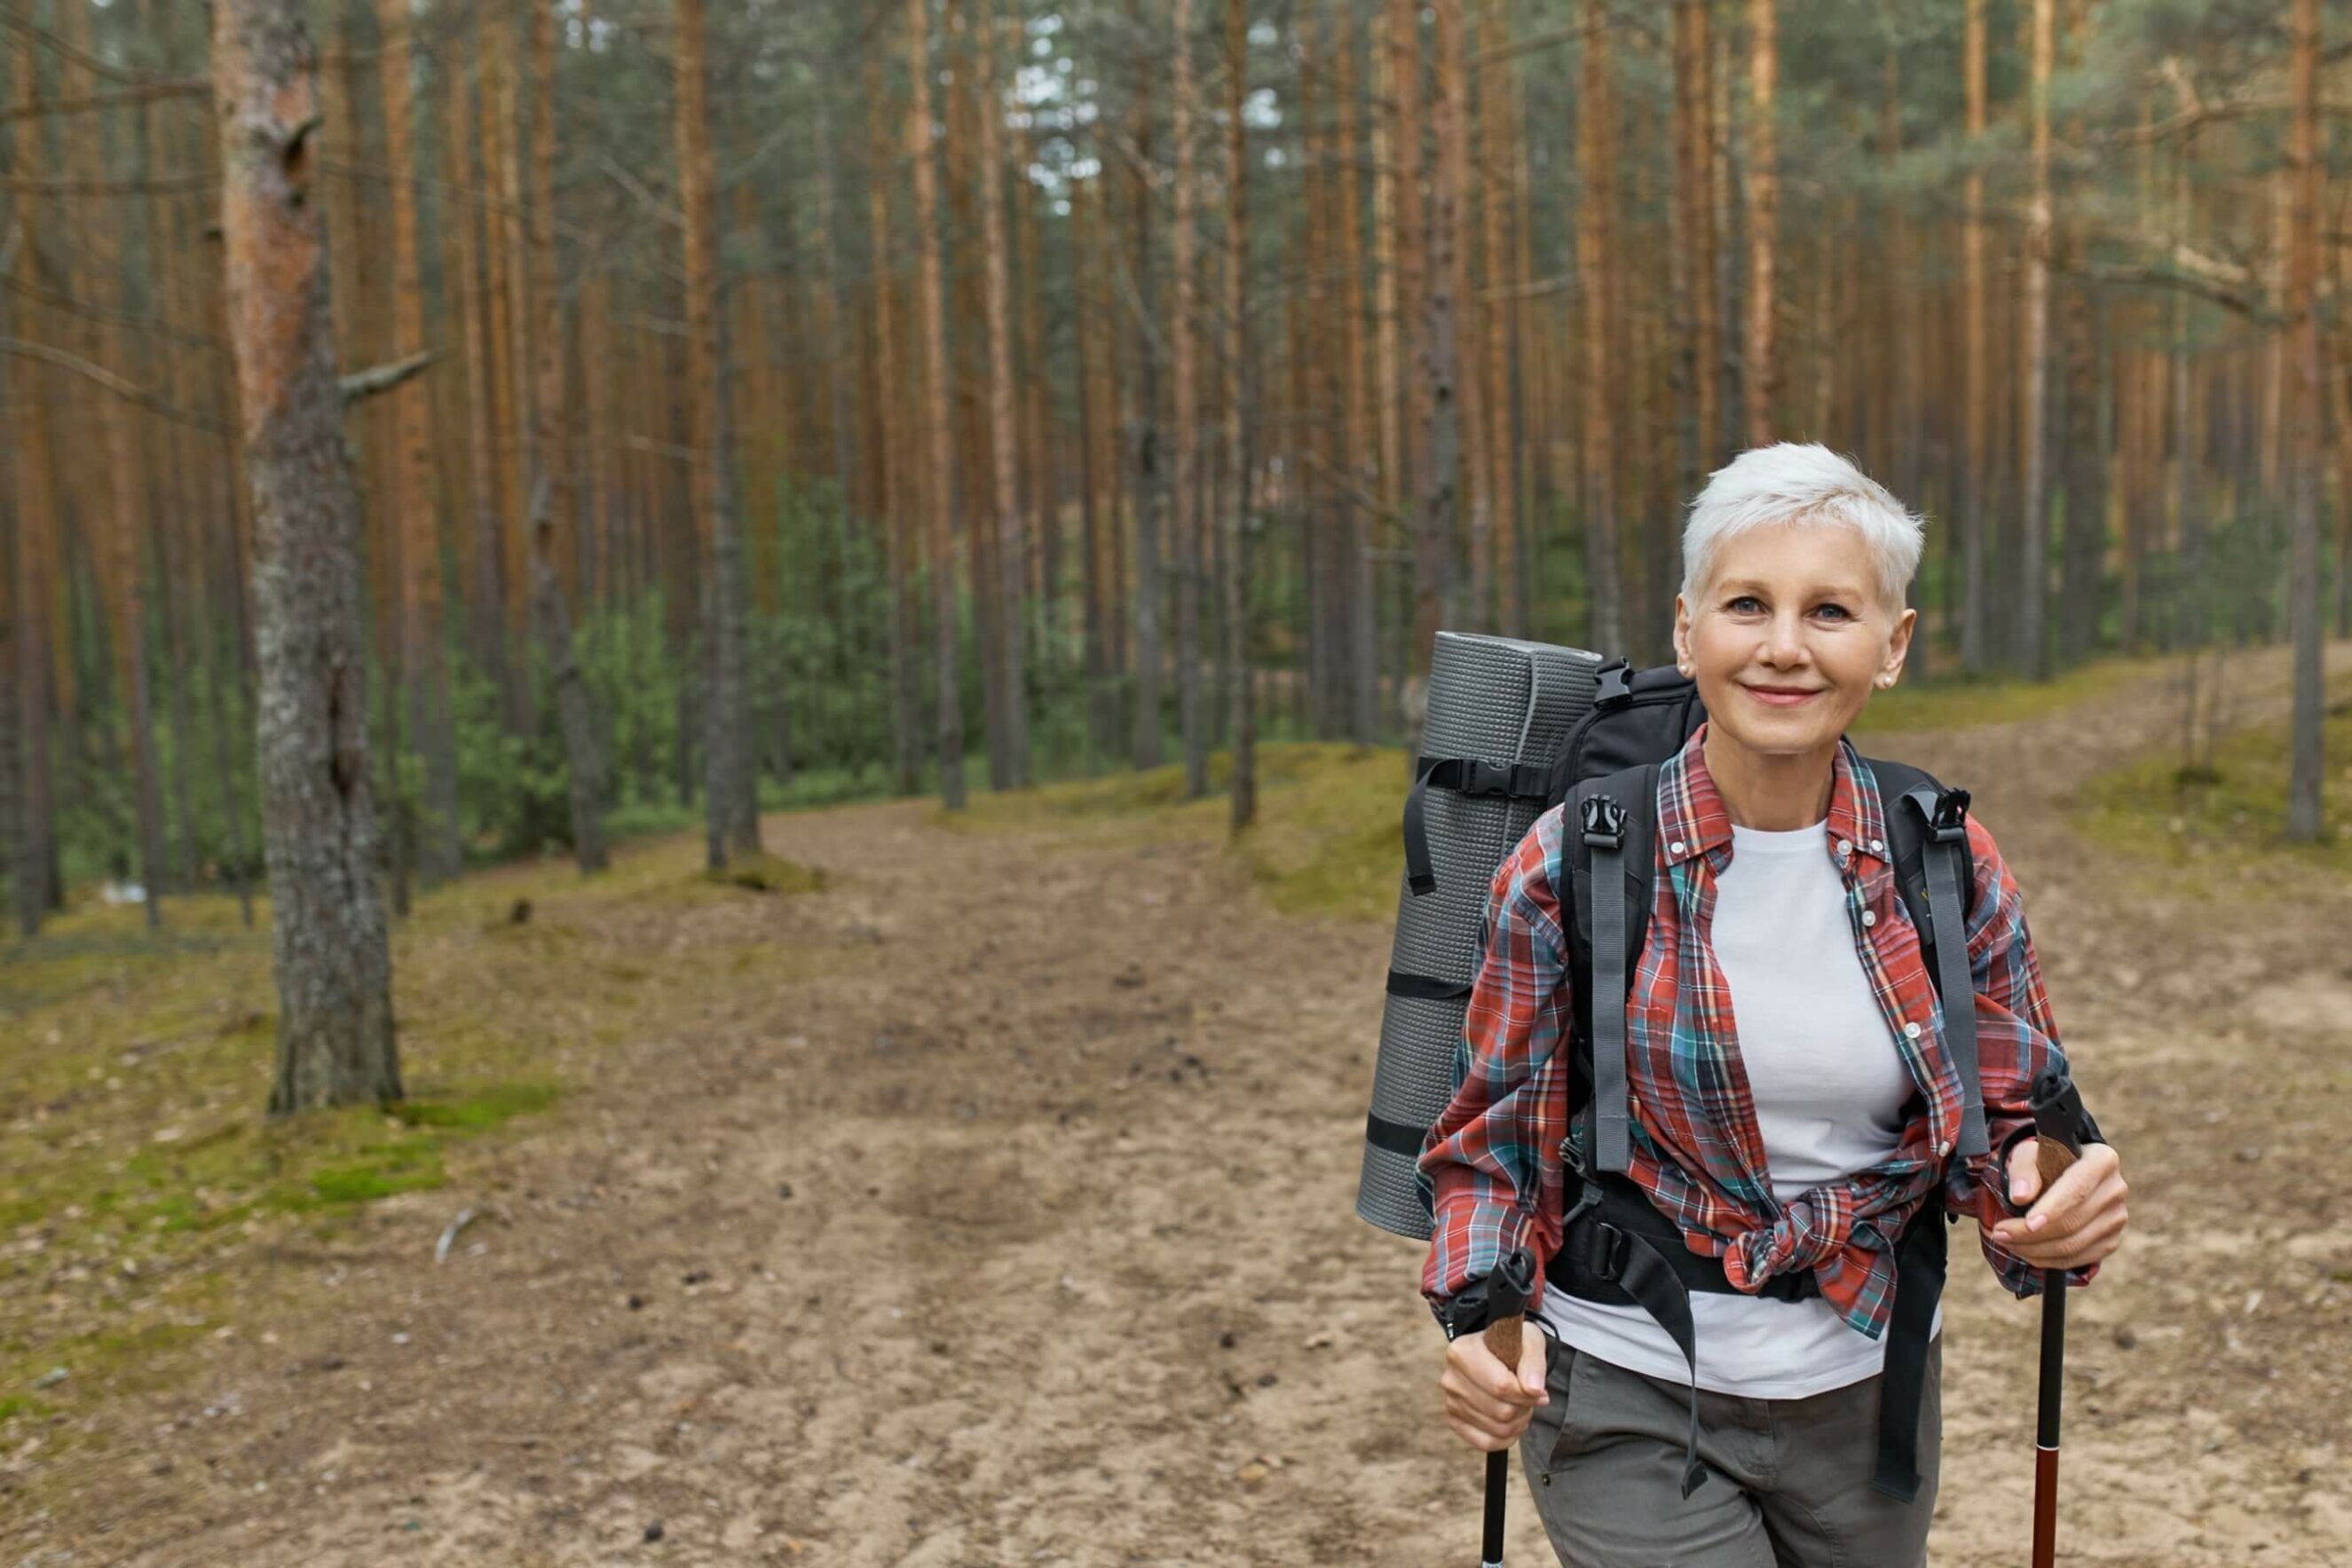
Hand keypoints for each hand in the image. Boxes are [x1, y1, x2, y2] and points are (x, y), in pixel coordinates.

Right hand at [1440, 1321, 1547, 1452]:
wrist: (1492, 1351)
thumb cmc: (1510, 1344)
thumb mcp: (1529, 1340)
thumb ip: (1534, 1362)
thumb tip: (1533, 1390)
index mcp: (1462, 1352)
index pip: (1501, 1387)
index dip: (1528, 1394)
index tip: (1539, 1390)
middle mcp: (1451, 1378)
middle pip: (1501, 1412)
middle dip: (1524, 1408)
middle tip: (1529, 1396)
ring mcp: (1450, 1401)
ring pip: (1497, 1429)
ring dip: (1518, 1422)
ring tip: (1520, 1405)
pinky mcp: (1454, 1420)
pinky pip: (1485, 1443)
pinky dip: (1506, 1438)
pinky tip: (1512, 1423)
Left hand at [1987, 1138, 2127, 1270]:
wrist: (2067, 1170)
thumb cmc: (2046, 1159)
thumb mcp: (2030, 1153)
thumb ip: (2023, 1169)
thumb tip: (2020, 1197)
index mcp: (2102, 1160)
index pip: (2077, 1189)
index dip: (2052, 1210)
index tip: (2027, 1223)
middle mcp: (2116, 1190)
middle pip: (2074, 1222)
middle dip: (2032, 1234)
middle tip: (1999, 1233)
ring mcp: (2117, 1218)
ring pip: (2074, 1245)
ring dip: (2034, 1250)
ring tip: (2005, 1241)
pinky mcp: (2111, 1240)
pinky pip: (2078, 1259)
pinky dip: (2047, 1260)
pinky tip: (2024, 1251)